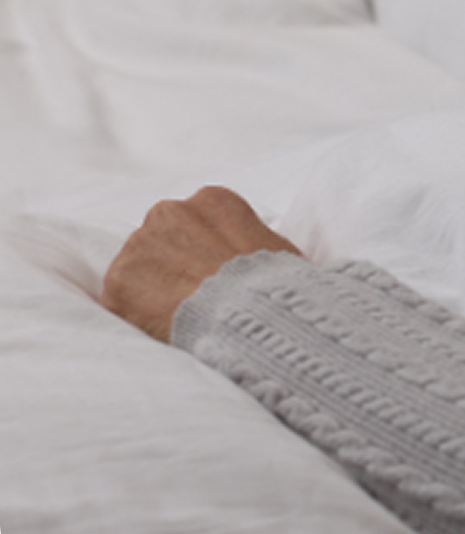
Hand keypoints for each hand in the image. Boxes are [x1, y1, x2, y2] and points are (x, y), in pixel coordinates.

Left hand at [99, 186, 300, 342]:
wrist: (255, 318)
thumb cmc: (278, 289)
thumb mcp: (278, 251)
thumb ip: (249, 244)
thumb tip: (250, 258)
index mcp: (213, 201)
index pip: (194, 223)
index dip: (202, 255)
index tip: (212, 278)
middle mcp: (169, 212)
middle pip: (160, 242)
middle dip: (171, 270)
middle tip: (196, 301)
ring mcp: (138, 247)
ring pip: (135, 271)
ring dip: (150, 294)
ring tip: (183, 321)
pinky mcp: (117, 286)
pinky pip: (121, 305)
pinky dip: (137, 321)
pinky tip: (165, 332)